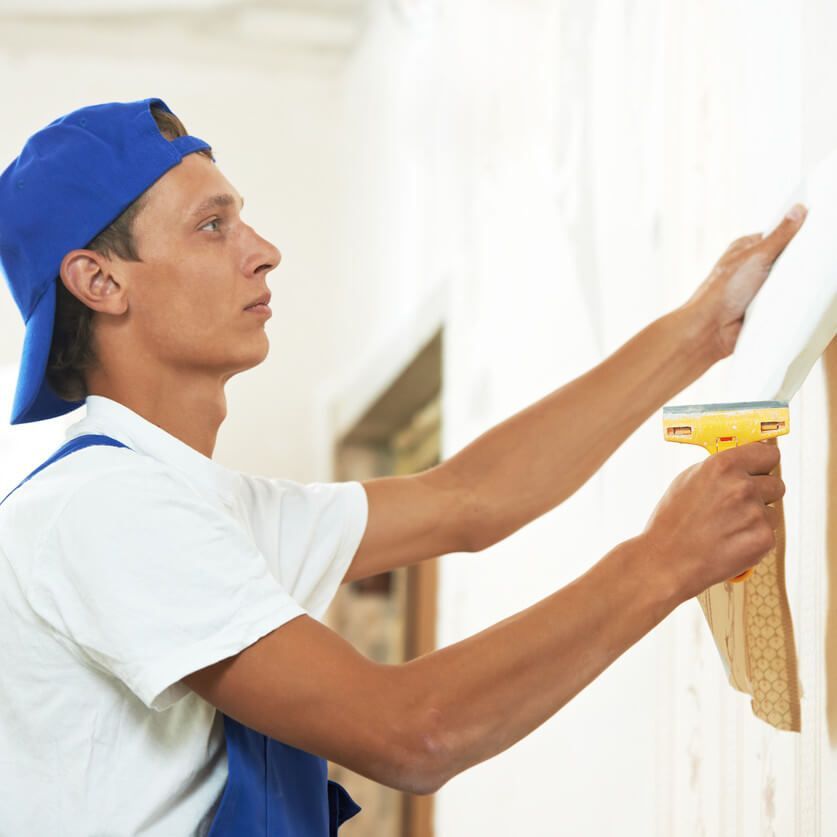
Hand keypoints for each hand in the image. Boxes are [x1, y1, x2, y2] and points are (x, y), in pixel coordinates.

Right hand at [642, 441, 784, 601]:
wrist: (666, 561)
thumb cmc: (671, 523)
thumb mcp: (687, 481)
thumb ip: (719, 470)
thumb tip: (742, 463)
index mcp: (723, 465)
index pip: (768, 453)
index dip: (763, 464)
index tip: (760, 469)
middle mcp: (742, 486)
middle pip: (776, 483)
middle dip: (761, 494)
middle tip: (738, 507)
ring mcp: (755, 513)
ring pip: (772, 511)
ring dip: (757, 519)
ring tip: (728, 528)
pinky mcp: (763, 539)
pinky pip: (769, 533)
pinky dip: (754, 539)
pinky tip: (731, 542)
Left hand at [685, 204, 806, 360]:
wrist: (711, 330)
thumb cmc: (723, 291)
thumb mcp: (756, 256)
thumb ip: (780, 235)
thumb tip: (797, 210)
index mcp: (745, 248)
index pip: (778, 234)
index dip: (797, 233)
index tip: (819, 228)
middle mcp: (750, 266)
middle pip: (786, 258)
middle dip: (800, 260)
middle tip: (820, 256)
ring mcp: (756, 287)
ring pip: (787, 280)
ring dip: (795, 282)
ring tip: (811, 279)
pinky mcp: (761, 306)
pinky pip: (784, 300)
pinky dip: (790, 300)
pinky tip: (800, 298)